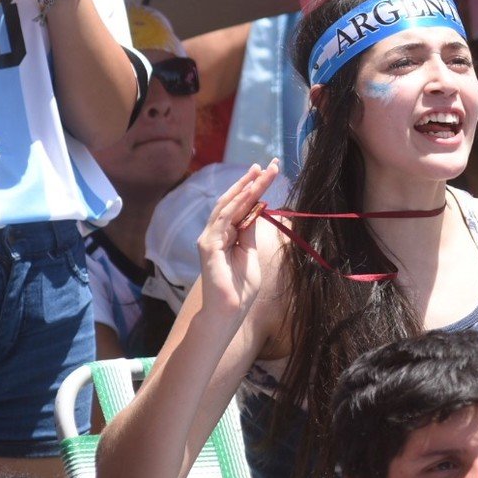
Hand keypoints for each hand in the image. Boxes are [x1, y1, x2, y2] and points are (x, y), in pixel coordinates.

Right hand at [196, 161, 278, 311]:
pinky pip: (224, 219)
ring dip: (246, 187)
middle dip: (251, 181)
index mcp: (226, 236)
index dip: (255, 189)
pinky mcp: (208, 246)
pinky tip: (251, 191)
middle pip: (234, 201)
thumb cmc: (239, 290)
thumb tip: (257, 210)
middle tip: (268, 163)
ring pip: (229, 205)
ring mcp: (209, 238)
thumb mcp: (250, 255)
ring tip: (261, 170)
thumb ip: (250, 233)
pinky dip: (238, 203)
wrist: (228, 314)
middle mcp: (215, 233)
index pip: (241, 207)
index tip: (269, 172)